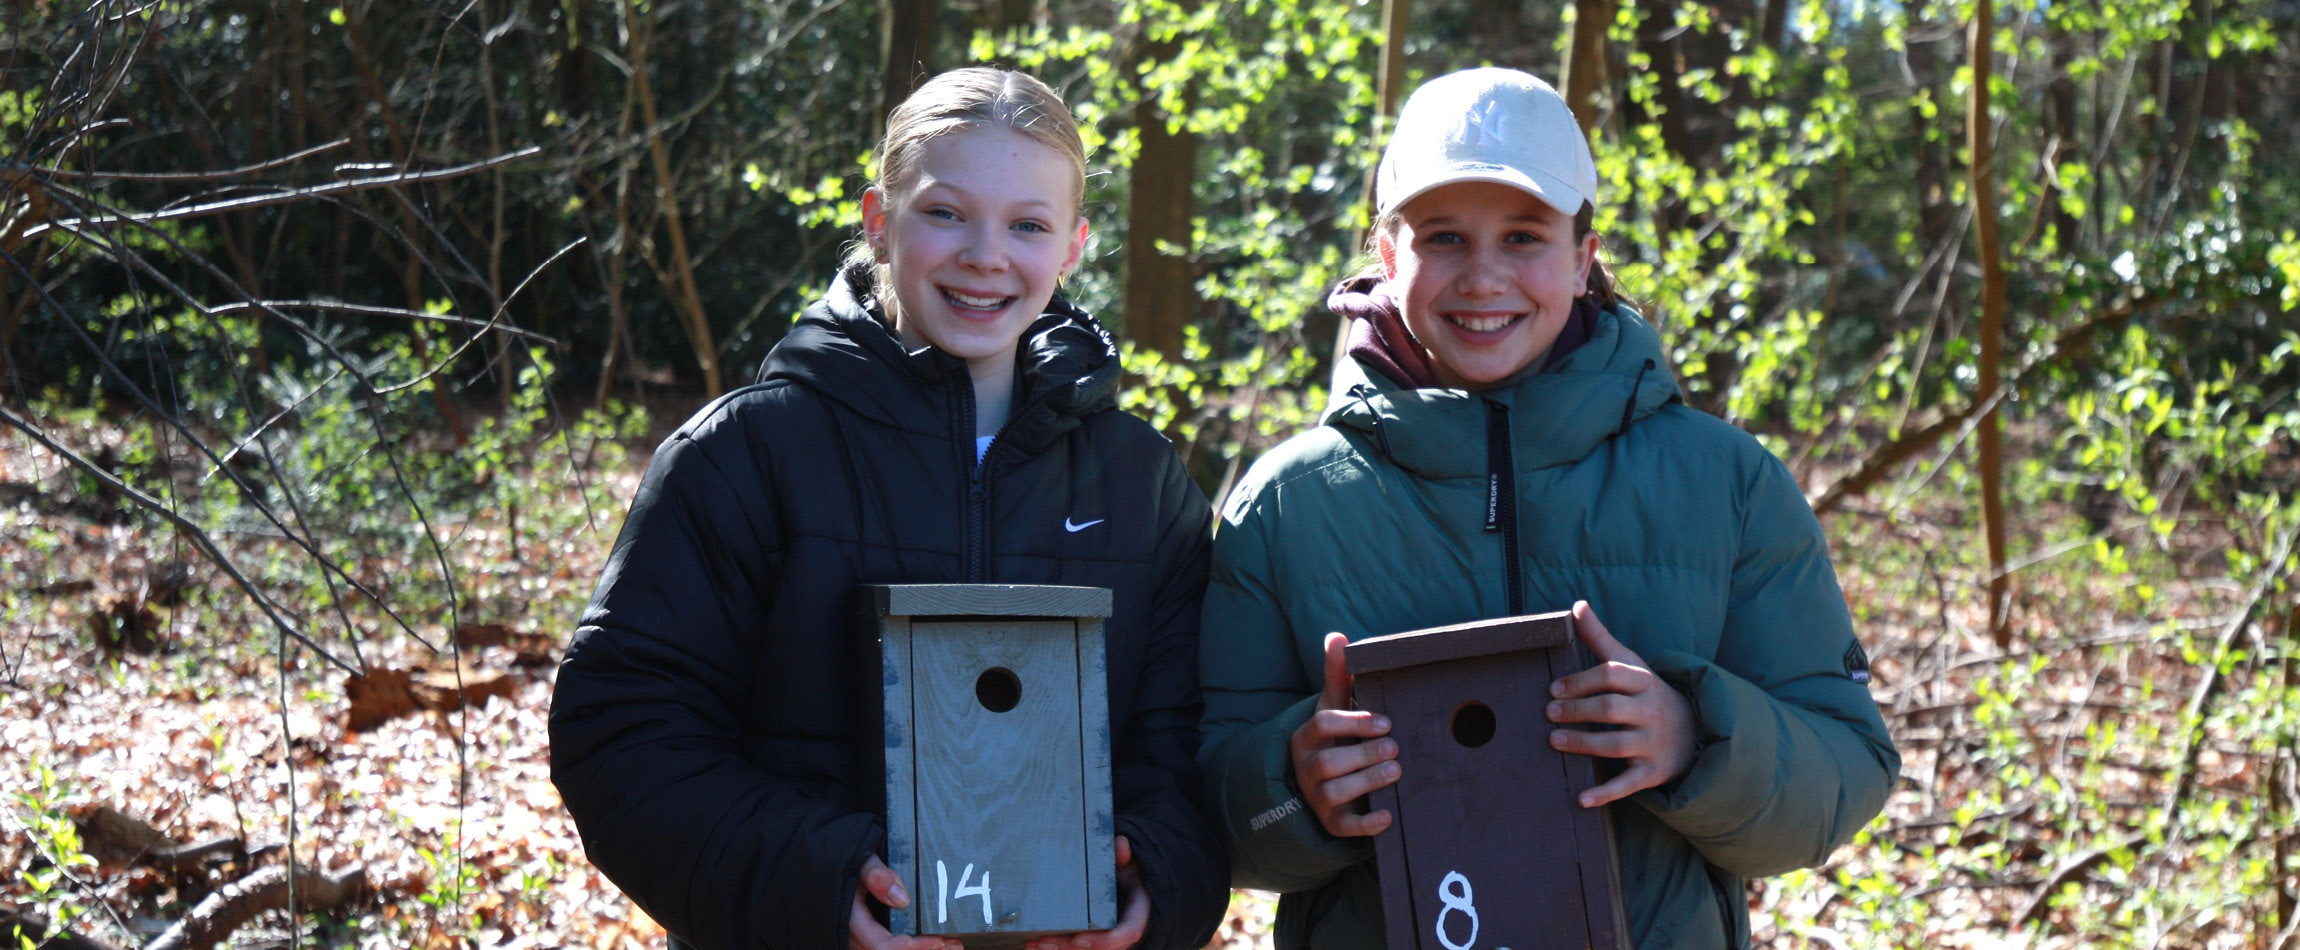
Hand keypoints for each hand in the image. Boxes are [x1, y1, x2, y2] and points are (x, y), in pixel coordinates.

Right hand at [849, 854, 961, 949]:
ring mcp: (861, 936)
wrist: (838, 861)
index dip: (913, 947)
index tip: (939, 940)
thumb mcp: (861, 860)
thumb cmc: (850, 860)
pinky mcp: (869, 934)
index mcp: (851, 919)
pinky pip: (889, 945)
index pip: (882, 946)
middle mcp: (854, 935)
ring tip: (952, 946)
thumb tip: (901, 899)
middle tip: (954, 945)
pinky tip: (936, 943)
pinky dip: (914, 946)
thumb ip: (876, 875)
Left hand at [1024, 836, 1148, 949]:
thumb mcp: (1130, 864)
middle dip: (1070, 948)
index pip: (1128, 933)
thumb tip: (1120, 843)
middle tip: (1044, 941)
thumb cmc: (1128, 875)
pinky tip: (1031, 944)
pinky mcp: (1093, 941)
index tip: (1079, 938)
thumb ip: (1124, 857)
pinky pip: (1075, 949)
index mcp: (1138, 913)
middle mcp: (1124, 934)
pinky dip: (1055, 949)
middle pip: (1100, 949)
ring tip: (1032, 943)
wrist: (1130, 886)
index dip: (1104, 940)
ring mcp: (1109, 941)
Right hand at [1287, 632, 1398, 836]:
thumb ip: (1337, 675)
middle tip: (1396, 747)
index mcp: (1306, 736)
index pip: (1323, 724)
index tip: (1385, 721)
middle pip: (1329, 762)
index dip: (1354, 722)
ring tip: (1397, 771)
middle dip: (1365, 754)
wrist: (1325, 783)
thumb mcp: (1333, 707)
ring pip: (1335, 792)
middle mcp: (1305, 767)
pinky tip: (1388, 815)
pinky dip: (1366, 824)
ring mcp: (1316, 797)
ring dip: (1368, 781)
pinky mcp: (1331, 823)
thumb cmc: (1335, 738)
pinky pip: (1344, 827)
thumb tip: (1336, 636)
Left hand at [1545, 601, 1696, 808]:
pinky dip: (1605, 793)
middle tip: (1548, 713)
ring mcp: (1654, 743)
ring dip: (1583, 744)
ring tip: (1553, 741)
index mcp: (1644, 682)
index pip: (1611, 676)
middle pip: (1611, 710)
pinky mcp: (1655, 772)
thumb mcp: (1630, 663)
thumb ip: (1600, 638)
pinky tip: (1581, 799)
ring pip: (1616, 745)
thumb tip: (1577, 604)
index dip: (1580, 681)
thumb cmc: (1647, 693)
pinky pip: (1628, 784)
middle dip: (1578, 711)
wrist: (1694, 730)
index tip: (1553, 689)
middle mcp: (1651, 711)